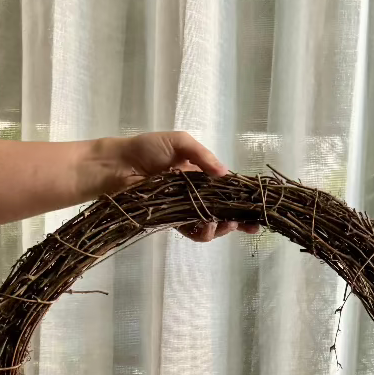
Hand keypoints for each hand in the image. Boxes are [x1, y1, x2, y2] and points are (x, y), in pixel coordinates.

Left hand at [81, 131, 258, 242]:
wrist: (116, 166)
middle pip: (223, 210)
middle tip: (248, 225)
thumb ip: (203, 157)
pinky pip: (191, 231)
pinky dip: (202, 232)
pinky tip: (209, 228)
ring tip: (222, 225)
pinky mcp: (171, 221)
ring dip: (220, 228)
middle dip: (238, 219)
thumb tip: (225, 174)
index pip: (227, 189)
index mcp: (200, 174)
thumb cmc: (146, 149)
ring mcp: (184, 208)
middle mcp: (195, 193)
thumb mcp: (180, 142)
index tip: (257, 210)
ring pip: (210, 224)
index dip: (242, 200)